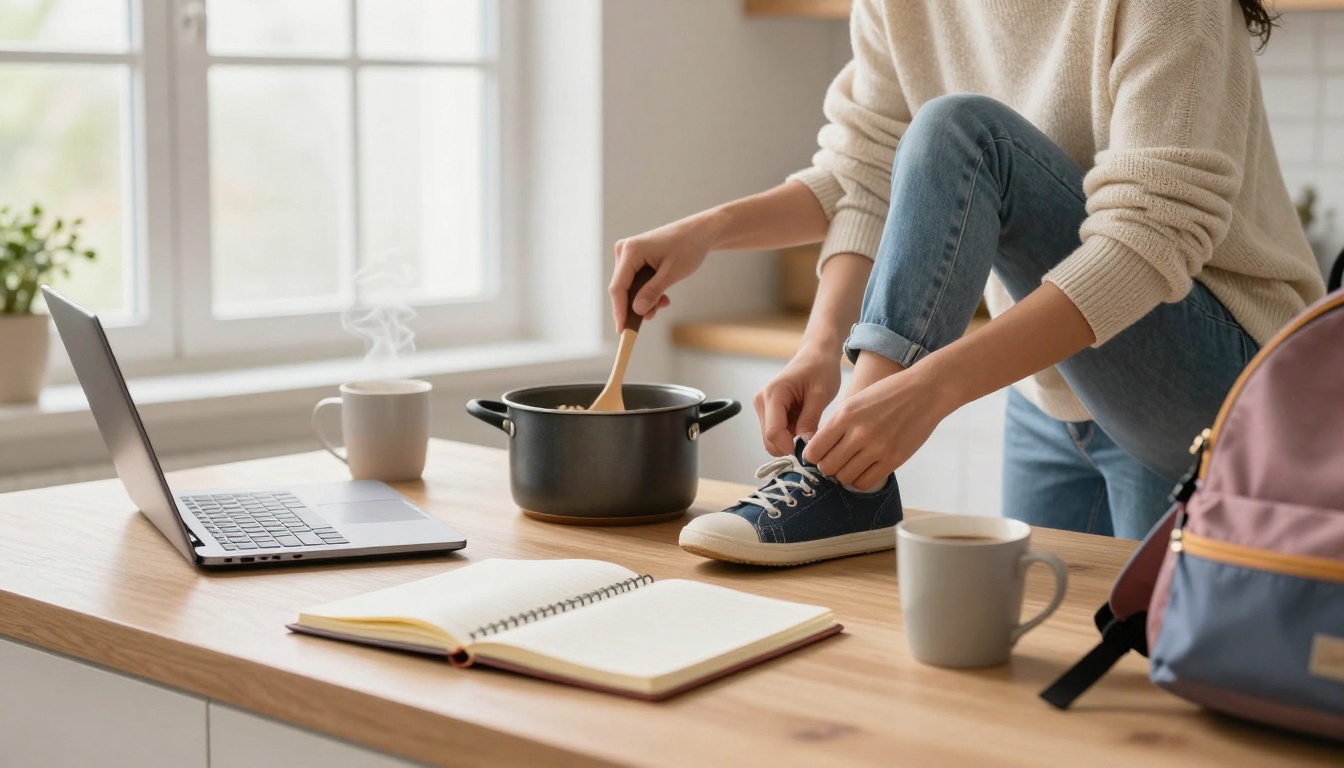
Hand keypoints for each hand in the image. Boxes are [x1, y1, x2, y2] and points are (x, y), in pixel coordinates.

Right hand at [609, 213, 721, 331]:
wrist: (700, 232)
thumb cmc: (688, 247)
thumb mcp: (672, 273)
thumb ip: (653, 292)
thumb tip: (637, 310)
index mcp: (631, 250)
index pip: (618, 287)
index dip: (619, 311)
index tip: (622, 331)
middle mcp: (625, 250)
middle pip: (622, 288)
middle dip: (637, 306)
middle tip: (654, 316)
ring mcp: (629, 253)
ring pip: (630, 287)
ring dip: (645, 300)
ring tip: (664, 303)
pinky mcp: (635, 258)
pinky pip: (635, 281)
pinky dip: (647, 292)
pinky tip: (663, 296)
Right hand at [755, 347, 841, 456]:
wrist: (817, 355)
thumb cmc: (820, 369)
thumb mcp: (820, 394)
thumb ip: (810, 420)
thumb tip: (805, 445)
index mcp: (773, 395)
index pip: (773, 432)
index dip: (789, 447)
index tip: (809, 451)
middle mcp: (762, 401)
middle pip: (769, 439)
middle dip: (789, 446)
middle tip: (812, 443)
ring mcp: (763, 407)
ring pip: (772, 438)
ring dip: (790, 441)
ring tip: (810, 430)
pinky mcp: (768, 411)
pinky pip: (776, 432)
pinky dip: (790, 435)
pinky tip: (804, 426)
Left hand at [803, 364, 954, 490]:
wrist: (925, 392)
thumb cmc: (888, 394)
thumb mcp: (856, 401)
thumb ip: (837, 424)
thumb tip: (818, 449)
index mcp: (845, 415)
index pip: (814, 449)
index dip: (812, 456)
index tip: (817, 455)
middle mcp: (859, 433)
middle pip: (827, 467)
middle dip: (827, 466)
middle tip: (834, 461)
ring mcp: (877, 448)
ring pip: (844, 477)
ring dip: (843, 474)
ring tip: (850, 464)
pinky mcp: (893, 459)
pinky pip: (865, 482)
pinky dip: (860, 479)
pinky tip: (863, 469)